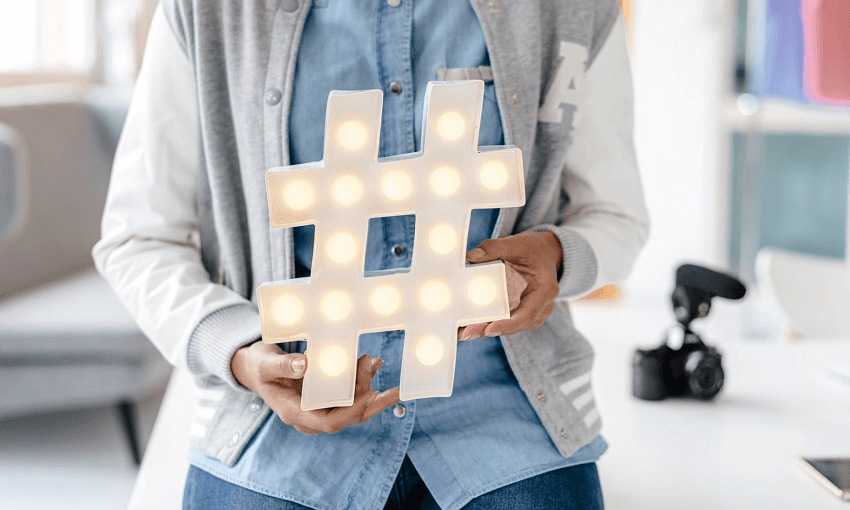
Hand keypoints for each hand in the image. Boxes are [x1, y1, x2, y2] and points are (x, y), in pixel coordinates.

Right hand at [231, 342, 399, 433]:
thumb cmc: (259, 367)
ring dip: (366, 385)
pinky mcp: (325, 400)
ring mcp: (318, 410)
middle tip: (372, 364)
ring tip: (374, 361)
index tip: (370, 393)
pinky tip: (370, 366)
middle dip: (366, 394)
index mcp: (293, 413)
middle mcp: (309, 416)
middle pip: (346, 415)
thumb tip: (304, 365)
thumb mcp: (265, 364)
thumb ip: (283, 365)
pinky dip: (361, 382)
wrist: (256, 370)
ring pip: (351, 407)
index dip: (352, 411)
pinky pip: (348, 397)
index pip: (329, 422)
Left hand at [458, 231, 561, 339]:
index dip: (508, 324)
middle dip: (489, 330)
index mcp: (545, 290)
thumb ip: (493, 248)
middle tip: (465, 333)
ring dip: (485, 329)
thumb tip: (471, 257)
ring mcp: (532, 313)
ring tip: (461, 331)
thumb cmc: (532, 249)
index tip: (489, 329)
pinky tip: (467, 325)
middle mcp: (542, 306)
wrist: (543, 254)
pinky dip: (487, 323)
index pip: (528, 313)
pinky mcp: (521, 314)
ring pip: (508, 326)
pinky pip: (505, 321)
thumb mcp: (516, 243)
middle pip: (514, 324)